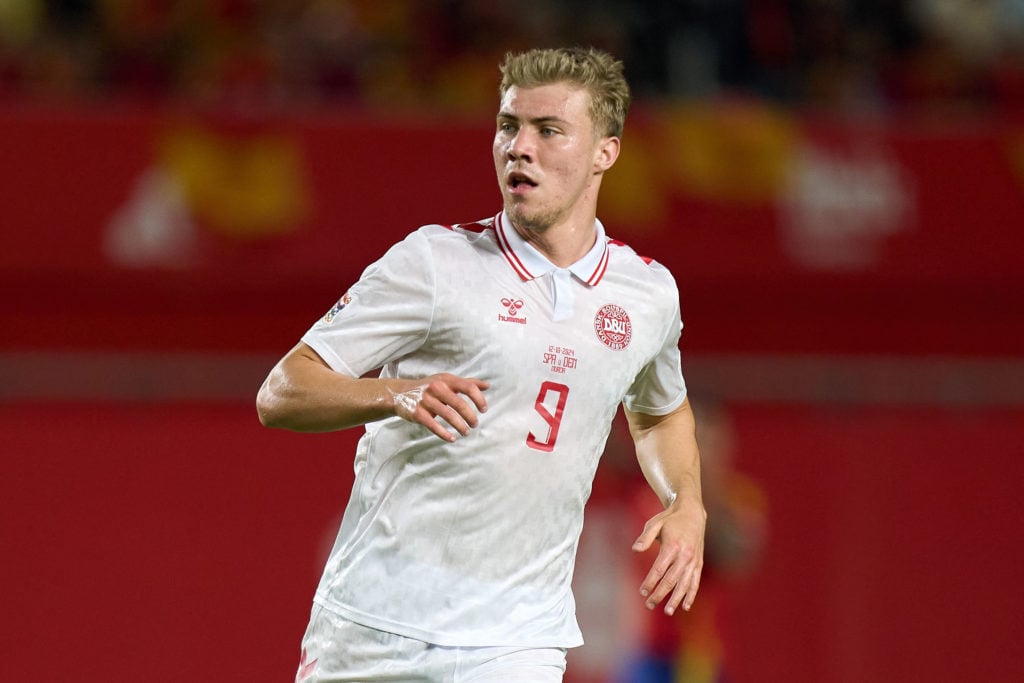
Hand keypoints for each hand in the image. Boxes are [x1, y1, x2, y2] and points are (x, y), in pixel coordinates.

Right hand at [390, 373, 489, 441]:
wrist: (399, 393)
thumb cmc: (429, 387)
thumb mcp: (446, 380)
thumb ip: (466, 383)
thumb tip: (487, 385)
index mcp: (446, 379)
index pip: (468, 387)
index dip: (479, 399)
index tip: (484, 410)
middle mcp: (436, 388)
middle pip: (459, 404)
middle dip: (470, 417)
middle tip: (475, 424)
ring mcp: (426, 400)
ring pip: (448, 416)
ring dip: (460, 426)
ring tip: (466, 432)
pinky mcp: (417, 413)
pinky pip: (434, 425)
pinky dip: (444, 434)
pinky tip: (452, 439)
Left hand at [632, 496, 705, 614]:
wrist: (692, 513)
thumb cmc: (669, 519)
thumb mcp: (654, 523)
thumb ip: (645, 537)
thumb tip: (635, 550)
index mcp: (673, 546)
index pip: (659, 569)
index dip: (650, 582)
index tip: (642, 591)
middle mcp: (685, 555)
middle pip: (671, 580)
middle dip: (660, 594)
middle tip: (649, 605)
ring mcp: (693, 560)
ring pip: (684, 584)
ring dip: (676, 599)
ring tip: (667, 611)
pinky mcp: (698, 563)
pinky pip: (695, 582)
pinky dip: (691, 595)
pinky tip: (685, 606)